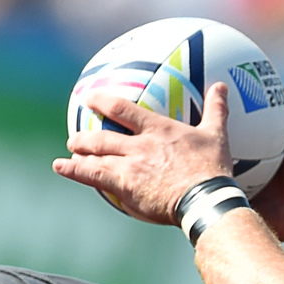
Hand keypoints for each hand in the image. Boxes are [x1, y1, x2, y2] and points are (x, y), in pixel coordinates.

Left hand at [54, 84, 235, 225]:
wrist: (205, 198)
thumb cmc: (213, 168)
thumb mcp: (217, 135)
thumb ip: (216, 109)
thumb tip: (221, 86)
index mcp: (157, 129)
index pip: (123, 109)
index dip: (103, 102)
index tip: (90, 98)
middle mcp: (138, 145)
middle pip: (103, 136)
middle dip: (86, 136)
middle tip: (75, 136)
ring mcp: (129, 165)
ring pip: (95, 155)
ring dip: (79, 153)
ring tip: (69, 154)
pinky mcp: (124, 185)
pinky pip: (92, 176)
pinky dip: (74, 170)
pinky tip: (61, 168)